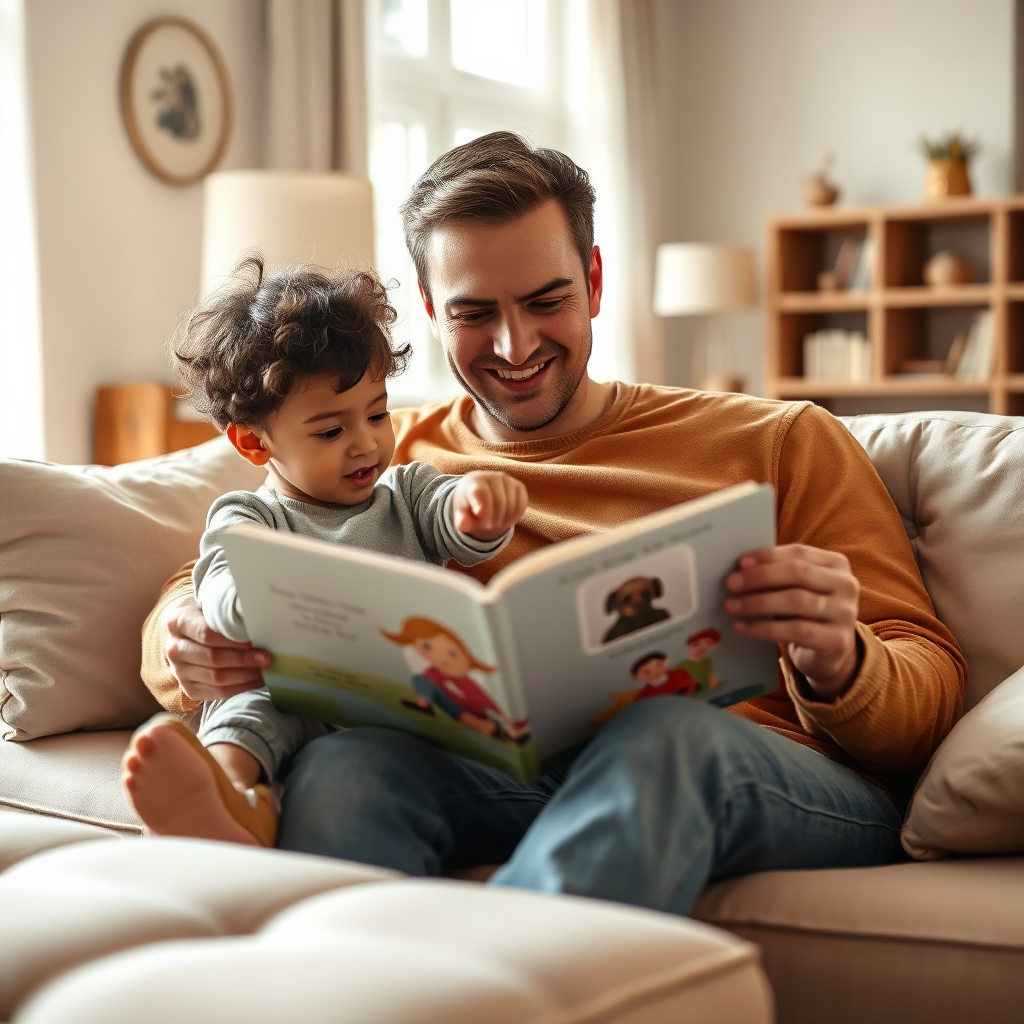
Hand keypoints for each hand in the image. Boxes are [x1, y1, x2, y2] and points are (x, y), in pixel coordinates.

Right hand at [164, 594, 269, 701]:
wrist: (187, 632)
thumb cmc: (205, 614)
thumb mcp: (210, 603)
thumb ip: (226, 610)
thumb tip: (254, 617)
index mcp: (178, 621)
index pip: (207, 634)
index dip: (232, 640)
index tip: (254, 640)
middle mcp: (174, 648)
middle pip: (213, 658)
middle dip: (244, 659)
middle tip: (266, 657)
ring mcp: (179, 671)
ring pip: (217, 678)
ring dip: (245, 675)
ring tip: (265, 669)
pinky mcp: (189, 688)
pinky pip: (218, 693)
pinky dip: (241, 688)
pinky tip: (257, 680)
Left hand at [452, 471, 527, 540]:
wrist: (480, 495)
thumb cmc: (470, 507)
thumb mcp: (463, 517)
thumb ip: (461, 522)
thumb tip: (463, 523)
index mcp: (474, 482)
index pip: (480, 491)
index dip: (482, 504)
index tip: (479, 514)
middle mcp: (492, 477)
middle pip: (499, 502)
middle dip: (493, 520)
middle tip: (487, 526)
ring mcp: (507, 480)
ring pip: (511, 505)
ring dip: (504, 520)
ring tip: (495, 523)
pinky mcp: (519, 486)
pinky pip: (521, 506)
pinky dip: (514, 517)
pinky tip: (506, 519)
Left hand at [724, 544, 860, 700]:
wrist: (830, 653)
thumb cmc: (807, 613)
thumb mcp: (800, 588)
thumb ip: (780, 574)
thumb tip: (740, 568)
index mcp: (837, 563)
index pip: (798, 553)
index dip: (767, 556)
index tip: (740, 563)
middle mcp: (846, 585)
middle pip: (798, 573)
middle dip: (760, 577)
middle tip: (731, 584)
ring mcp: (845, 613)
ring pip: (796, 601)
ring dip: (758, 602)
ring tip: (732, 605)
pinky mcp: (837, 640)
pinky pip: (794, 630)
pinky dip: (763, 628)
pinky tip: (742, 627)